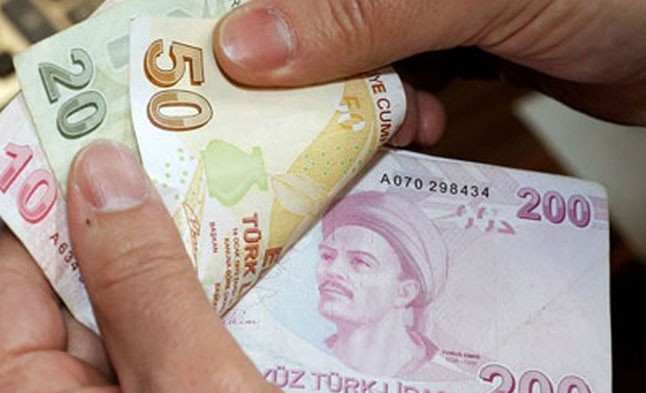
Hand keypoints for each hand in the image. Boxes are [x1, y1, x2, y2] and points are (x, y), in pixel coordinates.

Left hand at [0, 141, 315, 392]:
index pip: (9, 274)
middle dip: (128, 232)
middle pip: (69, 292)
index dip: (54, 196)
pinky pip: (155, 359)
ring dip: (174, 278)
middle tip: (183, 166)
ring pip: (122, 322)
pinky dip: (194, 322)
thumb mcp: (194, 391)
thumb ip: (146, 283)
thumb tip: (103, 176)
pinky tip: (240, 290)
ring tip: (229, 224)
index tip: (98, 135)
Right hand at [213, 0, 645, 139]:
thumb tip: (243, 46)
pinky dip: (390, 112)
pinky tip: (413, 127)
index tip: (193, 62)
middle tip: (262, 119)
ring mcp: (423, 2)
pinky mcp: (452, 40)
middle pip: (306, 14)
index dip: (229, 14)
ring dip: (343, 101)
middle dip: (286, 66)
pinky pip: (389, 79)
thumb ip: (364, 12)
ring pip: (343, 51)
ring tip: (364, 127)